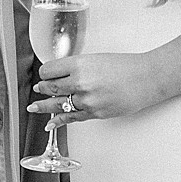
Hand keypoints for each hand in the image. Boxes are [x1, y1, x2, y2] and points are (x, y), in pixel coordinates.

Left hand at [28, 52, 156, 126]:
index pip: (48, 70)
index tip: (44, 74)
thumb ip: (77, 67)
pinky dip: (58, 120)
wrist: (146, 79)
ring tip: (34, 107)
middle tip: (38, 89)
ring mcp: (87, 100)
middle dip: (42, 88)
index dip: (45, 73)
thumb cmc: (125, 66)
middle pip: (50, 87)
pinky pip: (71, 118)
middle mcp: (80, 82)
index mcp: (79, 64)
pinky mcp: (94, 113)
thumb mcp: (95, 59)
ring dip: (44, 105)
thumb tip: (62, 74)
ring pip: (57, 104)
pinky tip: (50, 122)